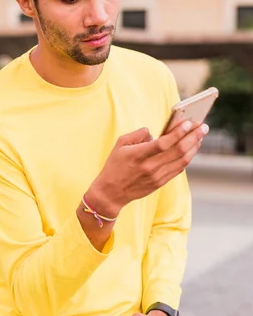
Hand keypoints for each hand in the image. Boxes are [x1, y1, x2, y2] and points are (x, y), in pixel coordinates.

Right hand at [87, 120, 207, 216]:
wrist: (112, 192)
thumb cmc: (115, 165)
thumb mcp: (120, 144)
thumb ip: (138, 134)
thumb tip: (154, 132)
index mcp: (138, 155)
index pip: (163, 143)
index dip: (178, 133)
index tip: (189, 123)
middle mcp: (150, 167)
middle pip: (177, 151)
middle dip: (193, 137)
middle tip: (203, 126)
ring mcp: (157, 176)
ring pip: (182, 160)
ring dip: (194, 146)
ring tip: (201, 135)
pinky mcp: (160, 182)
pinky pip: (179, 168)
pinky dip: (188, 157)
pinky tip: (192, 148)